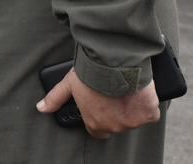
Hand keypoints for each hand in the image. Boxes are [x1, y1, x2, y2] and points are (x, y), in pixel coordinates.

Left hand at [37, 68, 160, 138]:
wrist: (113, 63)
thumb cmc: (90, 74)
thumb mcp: (68, 85)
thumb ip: (55, 99)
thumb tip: (41, 108)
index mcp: (95, 123)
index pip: (97, 130)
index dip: (98, 118)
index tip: (100, 107)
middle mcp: (115, 126)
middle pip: (116, 124)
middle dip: (115, 111)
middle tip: (112, 93)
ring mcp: (133, 122)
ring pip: (134, 118)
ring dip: (130, 107)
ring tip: (124, 89)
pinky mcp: (149, 114)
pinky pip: (150, 113)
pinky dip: (147, 104)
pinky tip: (138, 92)